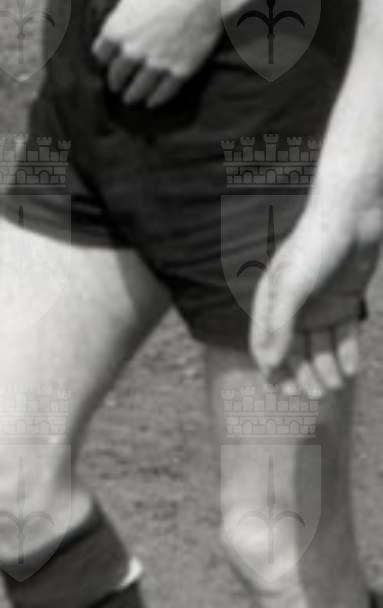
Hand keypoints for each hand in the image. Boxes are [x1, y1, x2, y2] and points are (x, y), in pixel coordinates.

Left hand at [91, 0, 222, 106]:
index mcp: (115, 28)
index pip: (100, 52)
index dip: (102, 57)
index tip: (105, 60)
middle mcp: (131, 50)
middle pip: (117, 73)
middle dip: (115, 81)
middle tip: (115, 87)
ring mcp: (156, 62)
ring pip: (139, 86)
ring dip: (133, 95)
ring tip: (130, 100)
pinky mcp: (180, 69)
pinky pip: (165, 91)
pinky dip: (157, 99)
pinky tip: (152, 103)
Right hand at [251, 198, 382, 397]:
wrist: (351, 220)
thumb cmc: (315, 248)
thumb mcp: (292, 286)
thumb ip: (279, 324)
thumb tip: (268, 364)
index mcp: (272, 297)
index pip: (265, 340)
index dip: (272, 367)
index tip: (283, 392)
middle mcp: (294, 304)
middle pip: (294, 348)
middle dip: (302, 373)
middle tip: (315, 396)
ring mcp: (320, 304)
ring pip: (320, 346)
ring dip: (326, 368)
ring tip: (336, 387)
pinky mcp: (344, 303)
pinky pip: (343, 336)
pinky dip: (346, 354)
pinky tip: (350, 371)